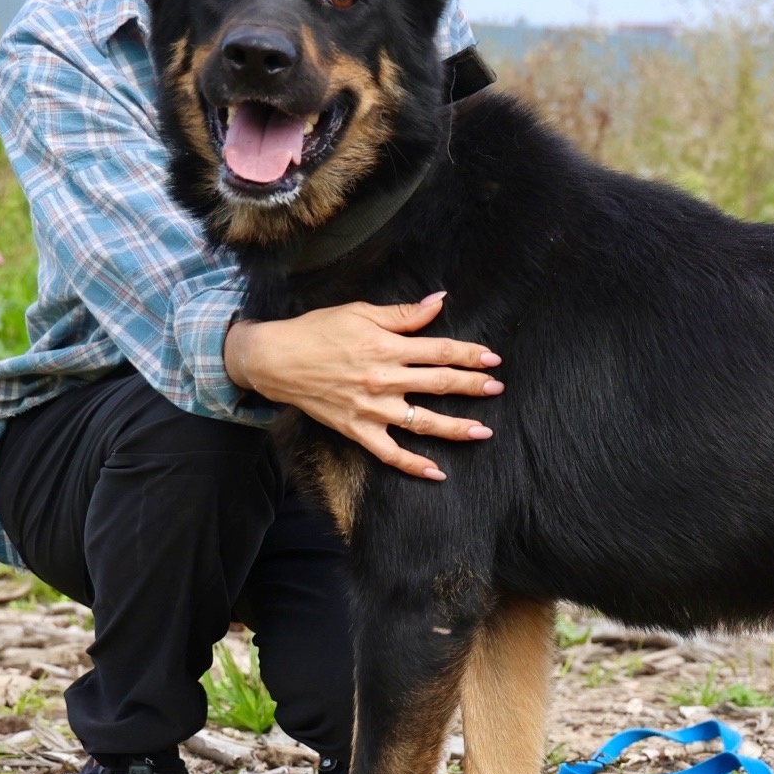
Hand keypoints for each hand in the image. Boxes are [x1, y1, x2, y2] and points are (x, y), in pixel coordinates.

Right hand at [224, 292, 500, 481]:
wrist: (276, 360)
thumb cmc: (317, 330)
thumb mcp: (360, 312)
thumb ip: (403, 314)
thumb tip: (438, 301)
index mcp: (386, 346)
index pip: (439, 350)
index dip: (468, 354)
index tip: (492, 359)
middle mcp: (383, 379)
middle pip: (438, 384)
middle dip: (472, 386)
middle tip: (496, 388)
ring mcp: (372, 408)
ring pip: (423, 423)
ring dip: (456, 427)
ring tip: (484, 431)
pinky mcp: (357, 430)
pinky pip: (390, 453)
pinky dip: (413, 465)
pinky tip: (437, 471)